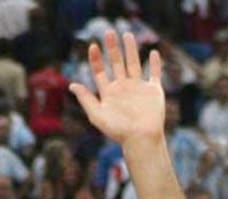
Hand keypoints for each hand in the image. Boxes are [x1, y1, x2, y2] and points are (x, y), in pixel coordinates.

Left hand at [68, 34, 166, 148]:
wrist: (141, 138)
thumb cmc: (118, 130)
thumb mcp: (97, 115)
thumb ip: (86, 99)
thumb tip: (72, 85)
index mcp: (109, 93)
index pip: (100, 72)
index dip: (96, 59)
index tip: (93, 46)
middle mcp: (123, 88)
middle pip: (116, 63)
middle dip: (112, 48)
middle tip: (109, 32)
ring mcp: (138, 88)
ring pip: (134, 64)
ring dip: (131, 49)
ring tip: (127, 34)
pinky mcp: (153, 91)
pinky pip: (155, 74)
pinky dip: (155, 64)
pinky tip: (153, 53)